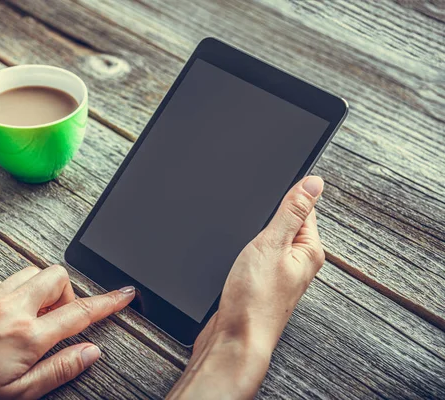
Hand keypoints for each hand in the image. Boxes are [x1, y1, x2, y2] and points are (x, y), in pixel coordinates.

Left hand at [0, 265, 134, 398]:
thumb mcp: (20, 393)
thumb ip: (61, 369)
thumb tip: (92, 352)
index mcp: (29, 336)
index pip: (81, 312)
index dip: (109, 302)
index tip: (125, 294)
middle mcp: (12, 309)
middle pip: (58, 276)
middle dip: (69, 292)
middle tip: (62, 319)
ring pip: (32, 271)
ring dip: (43, 289)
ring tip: (38, 316)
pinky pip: (6, 279)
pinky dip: (18, 290)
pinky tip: (11, 312)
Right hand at [168, 176, 324, 399]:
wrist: (234, 339)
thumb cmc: (254, 301)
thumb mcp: (272, 244)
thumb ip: (292, 212)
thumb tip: (314, 182)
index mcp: (309, 250)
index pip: (304, 208)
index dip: (285, 195)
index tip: (268, 194)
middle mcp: (297, 262)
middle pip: (284, 223)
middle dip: (265, 216)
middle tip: (251, 226)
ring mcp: (279, 274)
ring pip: (267, 240)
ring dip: (253, 235)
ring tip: (243, 246)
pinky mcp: (261, 283)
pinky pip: (256, 255)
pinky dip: (245, 250)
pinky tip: (237, 258)